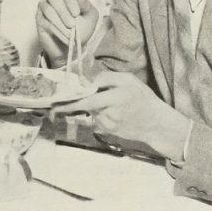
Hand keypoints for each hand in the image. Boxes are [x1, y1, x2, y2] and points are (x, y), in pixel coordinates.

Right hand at [36, 0, 98, 66]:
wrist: (72, 46)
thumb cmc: (82, 28)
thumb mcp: (90, 18)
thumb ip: (86, 6)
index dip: (70, 0)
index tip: (76, 14)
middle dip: (63, 11)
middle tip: (72, 25)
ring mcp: (45, 7)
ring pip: (48, 9)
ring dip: (60, 22)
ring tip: (69, 33)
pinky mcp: (39, 19)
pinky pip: (44, 21)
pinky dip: (56, 30)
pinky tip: (63, 36)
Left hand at [54, 71, 189, 161]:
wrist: (156, 124)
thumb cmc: (143, 98)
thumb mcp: (130, 80)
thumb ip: (108, 78)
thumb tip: (90, 81)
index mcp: (117, 97)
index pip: (88, 100)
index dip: (71, 102)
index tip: (55, 103)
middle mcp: (110, 113)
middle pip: (86, 106)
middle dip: (75, 103)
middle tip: (61, 102)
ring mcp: (108, 125)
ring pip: (91, 112)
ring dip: (92, 106)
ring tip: (109, 102)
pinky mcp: (108, 132)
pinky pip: (97, 119)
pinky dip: (99, 113)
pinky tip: (112, 112)